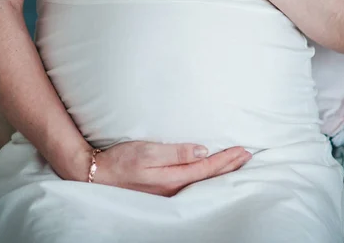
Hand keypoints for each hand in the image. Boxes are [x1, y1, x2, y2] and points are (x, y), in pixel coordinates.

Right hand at [55, 141, 251, 196]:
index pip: (207, 168)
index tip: (243, 151)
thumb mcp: (146, 151)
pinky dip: (206, 177)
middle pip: (209, 178)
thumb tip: (202, 150)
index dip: (227, 159)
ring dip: (221, 173)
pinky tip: (209, 174)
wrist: (95, 174)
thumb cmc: (119, 161)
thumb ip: (175, 152)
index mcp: (172, 178)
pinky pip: (192, 184)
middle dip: (230, 167)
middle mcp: (173, 188)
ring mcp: (167, 192)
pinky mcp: (161, 190)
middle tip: (248, 157)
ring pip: (202, 183)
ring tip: (236, 165)